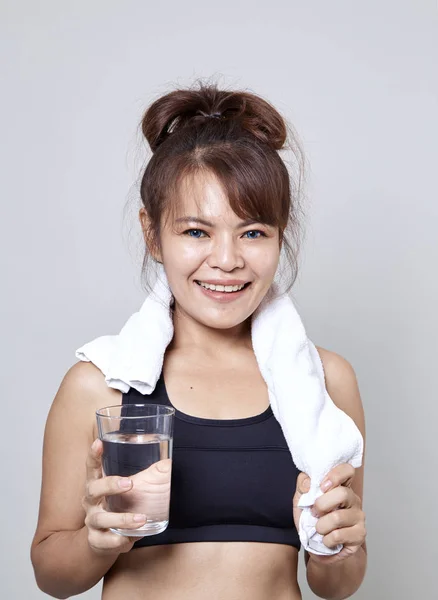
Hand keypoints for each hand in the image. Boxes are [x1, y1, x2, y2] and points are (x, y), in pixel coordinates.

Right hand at [82, 439, 146, 555]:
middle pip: (92, 489)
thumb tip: (169, 463)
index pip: (92, 468)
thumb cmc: (118, 508)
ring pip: (100, 518)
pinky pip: (104, 541)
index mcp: (98, 485)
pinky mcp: (95, 540)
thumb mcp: (130, 493)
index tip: (99, 442)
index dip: (93, 455)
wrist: (102, 542)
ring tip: (141, 518)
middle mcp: (91, 502)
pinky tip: (130, 539)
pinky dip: (117, 541)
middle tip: (130, 484)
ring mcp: (91, 522)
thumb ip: (147, 478)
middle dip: (109, 485)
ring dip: (121, 518)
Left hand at [293, 464, 365, 564]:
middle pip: (342, 494)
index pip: (347, 470)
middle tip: (314, 513)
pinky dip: (326, 539)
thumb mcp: (301, 500)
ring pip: (338, 517)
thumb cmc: (311, 520)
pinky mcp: (359, 535)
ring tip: (319, 529)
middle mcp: (353, 499)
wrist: (316, 547)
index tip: (322, 486)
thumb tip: (308, 481)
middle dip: (321, 505)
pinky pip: (339, 535)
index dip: (335, 475)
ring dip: (321, 526)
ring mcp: (359, 517)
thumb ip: (303, 487)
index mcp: (340, 486)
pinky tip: (327, 540)